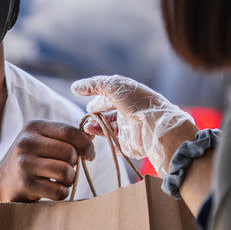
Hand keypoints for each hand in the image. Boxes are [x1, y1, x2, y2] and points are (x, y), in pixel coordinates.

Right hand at [0, 119, 95, 203]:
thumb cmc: (29, 160)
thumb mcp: (41, 141)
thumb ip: (66, 136)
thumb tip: (93, 132)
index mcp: (34, 127)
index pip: (69, 132)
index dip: (86, 144)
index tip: (89, 155)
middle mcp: (27, 142)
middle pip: (70, 153)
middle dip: (74, 165)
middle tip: (67, 170)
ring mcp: (25, 163)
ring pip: (66, 172)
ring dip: (69, 180)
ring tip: (60, 180)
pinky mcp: (25, 184)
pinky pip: (58, 191)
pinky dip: (62, 193)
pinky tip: (52, 191)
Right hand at [72, 75, 193, 170]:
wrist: (156, 126)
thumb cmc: (137, 102)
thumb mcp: (114, 86)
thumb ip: (93, 85)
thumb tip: (74, 87)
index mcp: (126, 97)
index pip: (106, 99)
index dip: (95, 103)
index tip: (88, 108)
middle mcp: (127, 112)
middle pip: (105, 114)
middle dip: (94, 117)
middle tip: (86, 121)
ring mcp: (128, 129)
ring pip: (107, 129)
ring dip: (96, 128)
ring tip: (88, 129)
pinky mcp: (129, 144)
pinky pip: (114, 144)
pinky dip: (105, 142)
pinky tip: (99, 140)